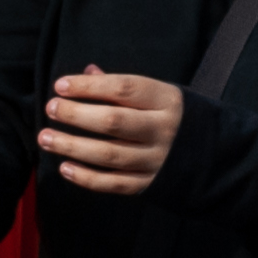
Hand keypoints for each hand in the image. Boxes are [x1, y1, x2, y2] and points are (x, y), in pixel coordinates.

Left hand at [41, 67, 182, 194]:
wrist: (211, 154)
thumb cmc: (173, 117)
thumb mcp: (158, 94)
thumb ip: (123, 86)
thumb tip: (87, 73)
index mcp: (165, 100)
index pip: (124, 89)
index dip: (89, 87)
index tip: (60, 86)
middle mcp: (162, 130)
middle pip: (114, 122)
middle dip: (77, 115)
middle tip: (51, 109)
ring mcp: (156, 159)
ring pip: (109, 154)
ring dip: (73, 147)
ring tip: (46, 138)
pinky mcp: (149, 184)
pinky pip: (114, 184)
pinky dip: (87, 178)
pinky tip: (65, 168)